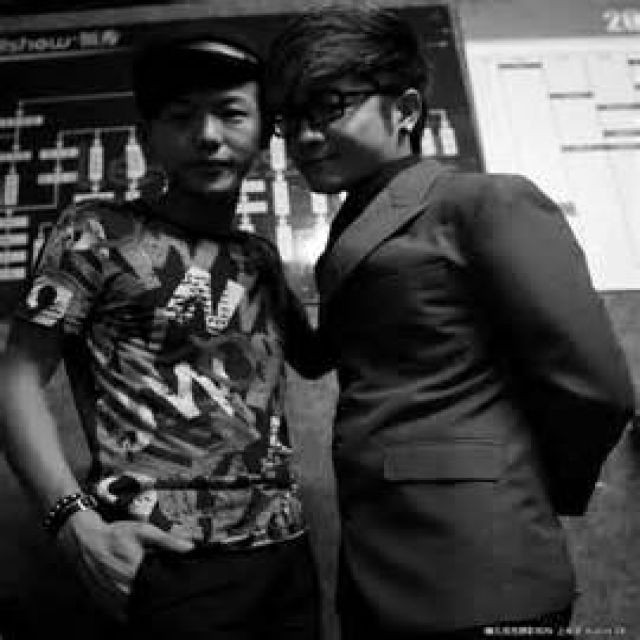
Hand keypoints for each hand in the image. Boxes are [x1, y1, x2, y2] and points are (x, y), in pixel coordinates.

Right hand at [57, 508, 194, 621]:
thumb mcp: (143, 531)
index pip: (158, 590)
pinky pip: (120, 614)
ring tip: (146, 592)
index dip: (167, 588)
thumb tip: (190, 548)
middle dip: (154, 594)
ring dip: (141, 603)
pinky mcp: (103, 603)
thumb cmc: (115, 534)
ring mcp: (111, 599)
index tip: (172, 585)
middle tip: (159, 586)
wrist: (85, 541)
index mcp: (134, 572)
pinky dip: (128, 609)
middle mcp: (122, 590)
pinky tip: (133, 598)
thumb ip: (167, 541)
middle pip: (147, 601)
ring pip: (133, 610)